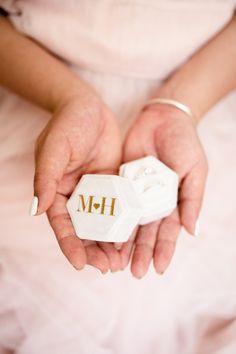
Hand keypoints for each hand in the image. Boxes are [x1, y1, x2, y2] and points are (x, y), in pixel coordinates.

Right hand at [33, 89, 122, 272]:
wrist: (90, 106)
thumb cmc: (68, 124)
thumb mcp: (54, 149)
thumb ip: (45, 178)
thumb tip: (38, 210)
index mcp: (57, 191)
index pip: (62, 224)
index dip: (69, 245)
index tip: (79, 265)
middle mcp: (76, 196)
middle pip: (83, 230)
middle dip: (93, 251)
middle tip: (107, 268)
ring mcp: (96, 192)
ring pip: (103, 224)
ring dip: (110, 243)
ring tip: (121, 262)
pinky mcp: (113, 185)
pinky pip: (119, 208)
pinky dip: (124, 224)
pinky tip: (133, 238)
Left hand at [121, 104, 207, 277]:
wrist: (163, 118)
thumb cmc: (185, 143)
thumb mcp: (195, 171)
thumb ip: (192, 200)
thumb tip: (193, 231)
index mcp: (173, 202)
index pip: (169, 232)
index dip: (164, 250)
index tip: (159, 268)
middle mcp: (152, 202)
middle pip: (146, 232)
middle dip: (141, 252)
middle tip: (135, 273)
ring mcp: (136, 193)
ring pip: (129, 222)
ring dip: (124, 242)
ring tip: (117, 261)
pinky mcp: (121, 182)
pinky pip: (115, 203)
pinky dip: (111, 218)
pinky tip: (105, 233)